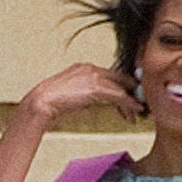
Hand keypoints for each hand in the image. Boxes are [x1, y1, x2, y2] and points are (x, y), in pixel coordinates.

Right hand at [20, 63, 143, 125]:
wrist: (41, 101)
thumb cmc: (51, 102)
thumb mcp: (72, 94)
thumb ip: (85, 95)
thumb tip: (94, 102)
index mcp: (85, 67)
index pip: (111, 75)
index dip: (122, 86)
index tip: (128, 98)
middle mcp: (91, 68)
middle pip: (120, 78)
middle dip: (132, 92)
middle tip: (139, 105)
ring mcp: (94, 76)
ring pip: (121, 87)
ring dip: (131, 101)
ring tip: (137, 113)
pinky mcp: (96, 87)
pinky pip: (119, 95)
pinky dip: (128, 104)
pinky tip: (134, 112)